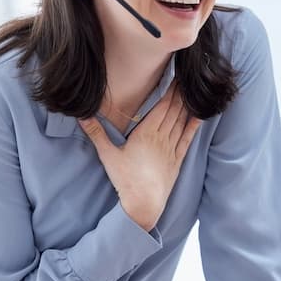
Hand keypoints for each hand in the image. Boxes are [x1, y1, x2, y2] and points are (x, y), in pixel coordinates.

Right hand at [79, 83, 201, 231]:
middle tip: (185, 77)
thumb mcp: (108, 155)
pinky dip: (193, 125)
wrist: (144, 204)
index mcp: (146, 134)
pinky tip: (198, 115)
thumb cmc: (125, 179)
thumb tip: (82, 116)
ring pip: (181, 121)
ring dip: (187, 105)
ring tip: (192, 90)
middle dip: (180, 93)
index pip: (161, 106)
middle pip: (174, 110)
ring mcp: (171, 148)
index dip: (170, 90)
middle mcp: (162, 138)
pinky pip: (187, 138)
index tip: (175, 76)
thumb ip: (96, 134)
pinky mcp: (177, 160)